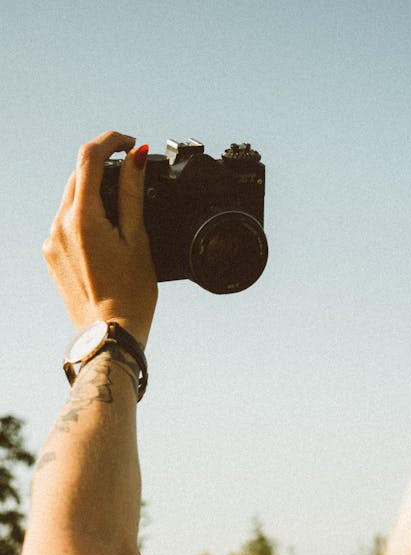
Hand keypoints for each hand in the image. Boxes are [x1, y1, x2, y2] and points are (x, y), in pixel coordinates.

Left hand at [43, 130, 157, 346]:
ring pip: (72, 200)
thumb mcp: (138, 239)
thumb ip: (132, 194)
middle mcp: (59, 224)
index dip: (111, 141)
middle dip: (105, 168)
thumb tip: (134, 157)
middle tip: (133, 174)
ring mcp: (52, 240)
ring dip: (95, 195)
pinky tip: (107, 238)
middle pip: (79, 176)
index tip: (130, 144)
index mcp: (82, 217)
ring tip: (124, 215)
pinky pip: (67, 223)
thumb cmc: (131, 294)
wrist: (110, 335)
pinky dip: (86, 218)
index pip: (89, 156)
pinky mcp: (52, 255)